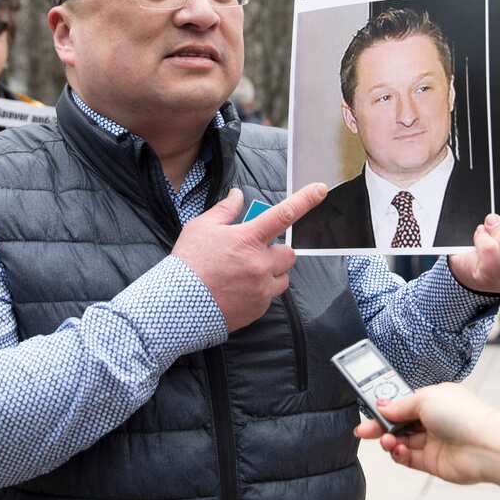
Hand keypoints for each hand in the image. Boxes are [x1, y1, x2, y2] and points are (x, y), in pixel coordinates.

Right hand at [174, 183, 326, 330]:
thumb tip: (238, 195)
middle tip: (254, 254)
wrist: (178, 305)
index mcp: (248, 239)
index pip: (284, 214)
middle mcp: (261, 263)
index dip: (305, 200)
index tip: (321, 190)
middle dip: (276, 252)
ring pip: (282, 277)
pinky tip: (237, 290)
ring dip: (271, 274)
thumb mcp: (201, 228)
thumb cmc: (188, 263)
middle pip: (289, 253)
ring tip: (245, 275)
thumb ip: (225, 210)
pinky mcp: (259, 309)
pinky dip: (259, 292)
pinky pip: (269, 297)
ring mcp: (262, 288)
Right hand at [353, 384, 499, 490]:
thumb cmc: (462, 415)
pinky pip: (408, 458)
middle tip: (363, 430)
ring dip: (389, 440)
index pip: (403, 403)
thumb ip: (400, 405)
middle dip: (380, 426)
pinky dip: (398, 455)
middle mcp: (433, 420)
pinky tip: (395, 450)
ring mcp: (433, 441)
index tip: (370, 409)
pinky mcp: (432, 462)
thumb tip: (382, 407)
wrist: (484, 445)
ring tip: (386, 441)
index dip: (386, 406)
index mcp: (434, 400)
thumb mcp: (424, 398)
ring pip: (401, 441)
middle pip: (399, 423)